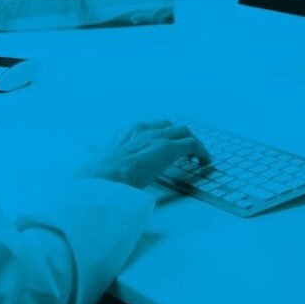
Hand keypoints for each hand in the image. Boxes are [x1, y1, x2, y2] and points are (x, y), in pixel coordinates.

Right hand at [75, 119, 210, 188]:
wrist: (103, 177)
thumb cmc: (100, 176)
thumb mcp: (105, 164)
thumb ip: (114, 164)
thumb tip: (113, 177)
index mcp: (126, 132)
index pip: (150, 127)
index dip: (162, 136)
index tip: (165, 146)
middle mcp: (142, 129)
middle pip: (169, 125)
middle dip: (180, 136)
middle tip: (185, 150)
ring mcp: (155, 136)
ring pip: (183, 131)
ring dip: (192, 142)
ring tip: (198, 156)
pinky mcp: (168, 148)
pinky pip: (192, 144)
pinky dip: (201, 151)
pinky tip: (205, 162)